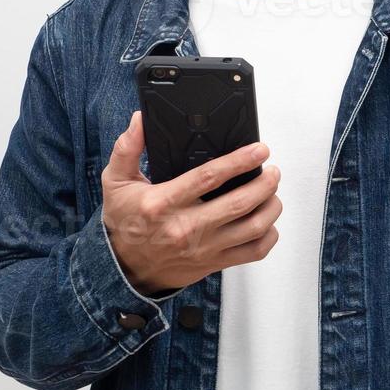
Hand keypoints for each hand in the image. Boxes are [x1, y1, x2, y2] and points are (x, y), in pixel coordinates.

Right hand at [100, 110, 282, 295]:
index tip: (260, 150)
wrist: (125, 268)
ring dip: (270, 206)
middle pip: (239, 203)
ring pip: (252, 228)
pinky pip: (253, 252)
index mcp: (163, 202)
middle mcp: (186, 227)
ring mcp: (203, 248)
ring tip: (272, 191)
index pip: (208, 177)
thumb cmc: (125, 222)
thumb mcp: (116, 182)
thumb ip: (127, 149)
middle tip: (272, 170)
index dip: (239, 161)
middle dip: (264, 183)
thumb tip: (140, 121)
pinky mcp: (214, 263)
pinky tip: (267, 221)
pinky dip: (268, 236)